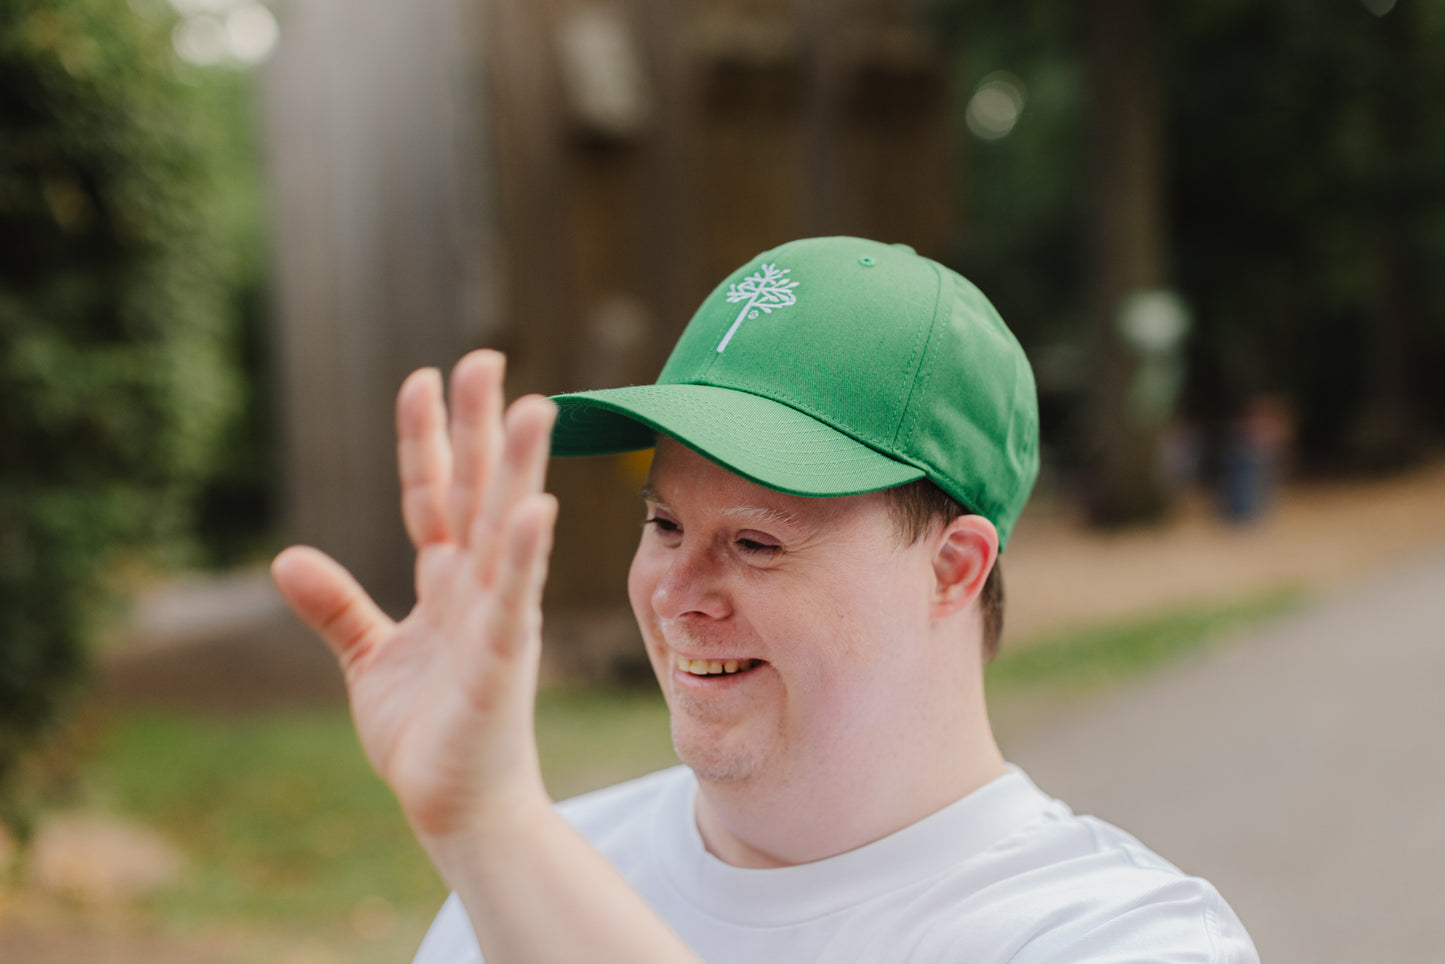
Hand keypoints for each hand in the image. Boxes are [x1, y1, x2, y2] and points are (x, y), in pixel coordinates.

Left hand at [271, 350, 558, 842]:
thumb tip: (285, 557)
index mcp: (446, 583)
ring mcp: (494, 619)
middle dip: (479, 426)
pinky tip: (531, 510)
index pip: (433, 494)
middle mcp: (476, 588)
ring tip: (532, 408)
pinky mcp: (500, 662)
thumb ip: (336, 607)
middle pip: (476, 492)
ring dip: (517, 471)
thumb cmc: (427, 731)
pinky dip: (522, 557)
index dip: (426, 438)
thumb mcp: (368, 658)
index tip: (423, 375)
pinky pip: (513, 602)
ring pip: (503, 531)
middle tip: (485, 356)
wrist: (455, 805)